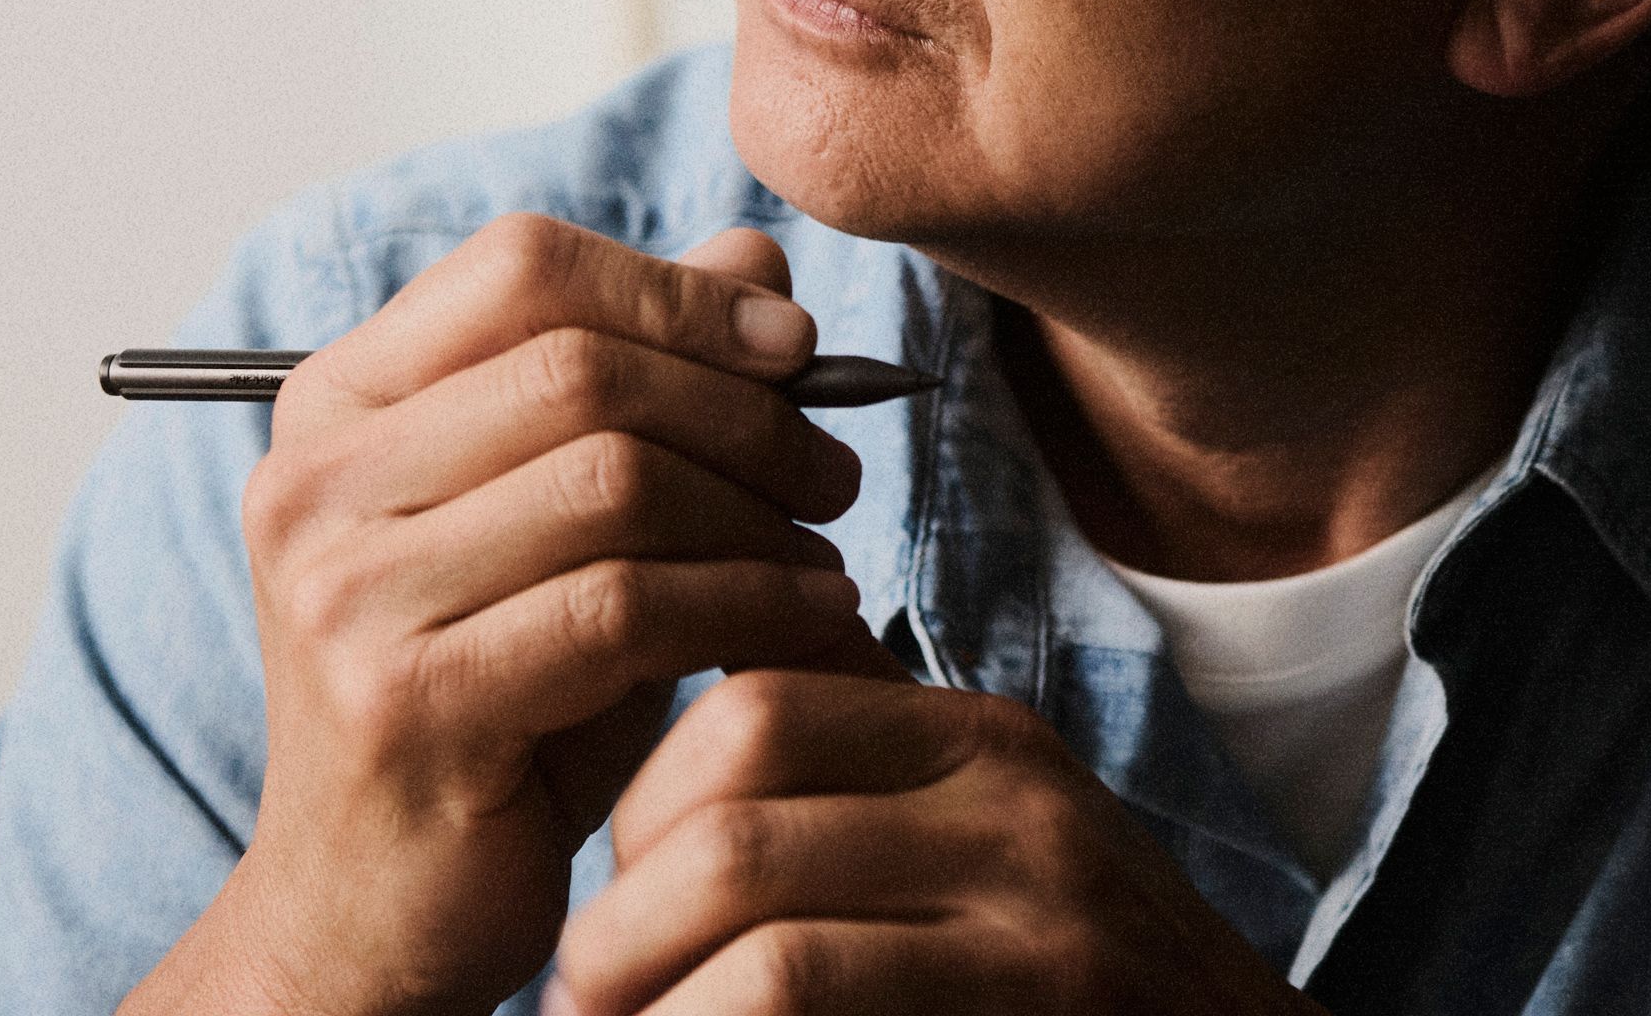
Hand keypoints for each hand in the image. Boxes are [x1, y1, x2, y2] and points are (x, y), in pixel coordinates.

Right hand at [126, 215, 903, 1015]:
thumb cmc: (494, 696)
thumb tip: (757, 254)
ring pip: (615, 480)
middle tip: (831, 469)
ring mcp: (345, 594)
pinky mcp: (408, 702)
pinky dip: (747, 601)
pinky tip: (806, 618)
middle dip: (744, 409)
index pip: (521, 266)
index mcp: (337, 405)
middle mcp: (315, 482)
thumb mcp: (563, 517)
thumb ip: (647, 374)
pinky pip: (624, 608)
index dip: (675, 288)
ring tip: (821, 550)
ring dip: (757, 512)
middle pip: (582, 366)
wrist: (375, 914)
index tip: (791, 343)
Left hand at [546, 670, 1324, 1015]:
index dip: (640, 802)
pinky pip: (808, 995)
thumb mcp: (987, 843)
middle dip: (619, 910)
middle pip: (733, 797)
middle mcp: (1012, 799)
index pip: (749, 703)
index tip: (608, 900)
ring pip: (758, 911)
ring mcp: (1036, 910)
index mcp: (979, 740)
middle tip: (578, 998)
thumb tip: (708, 668)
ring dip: (647, 996)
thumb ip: (867, 759)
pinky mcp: (1037, 1001)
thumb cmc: (1072, 984)